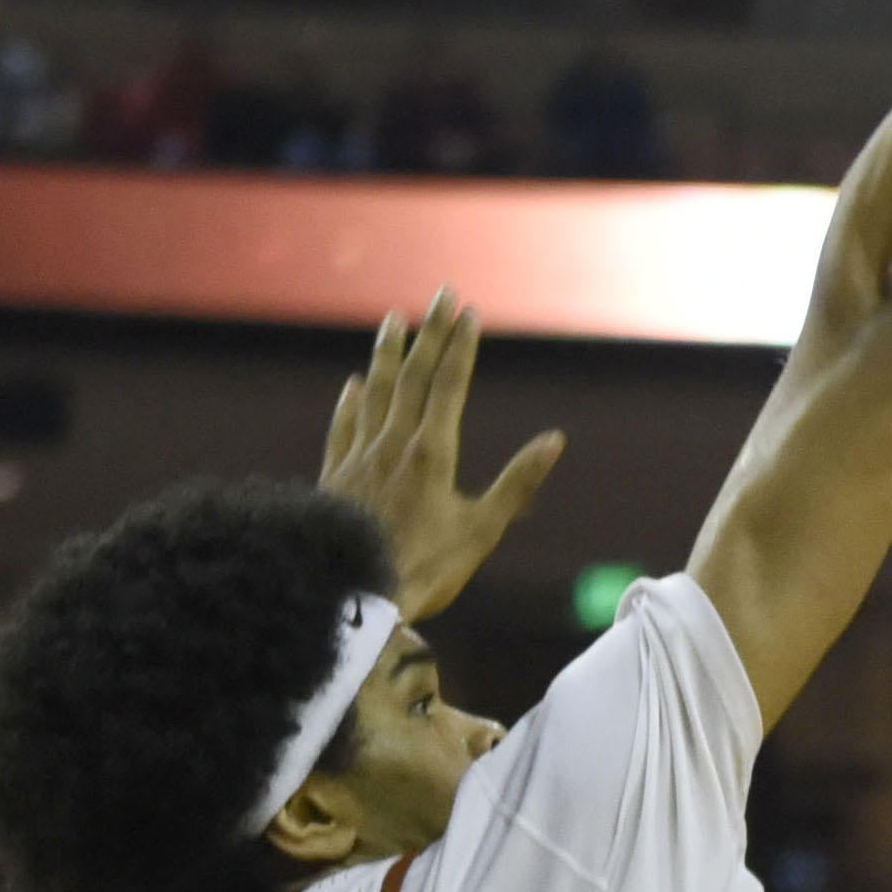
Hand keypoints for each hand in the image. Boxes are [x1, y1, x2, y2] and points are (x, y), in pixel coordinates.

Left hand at [318, 288, 563, 619]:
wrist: (351, 596)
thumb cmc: (425, 569)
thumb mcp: (482, 530)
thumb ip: (517, 482)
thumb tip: (555, 440)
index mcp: (432, 452)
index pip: (449, 385)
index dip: (460, 346)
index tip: (468, 311)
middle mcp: (393, 444)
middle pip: (413, 377)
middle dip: (430, 334)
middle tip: (442, 294)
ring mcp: (360, 457)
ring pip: (375, 393)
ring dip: (387, 354)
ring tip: (394, 321)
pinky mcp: (335, 478)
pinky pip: (343, 428)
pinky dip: (350, 403)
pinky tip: (352, 385)